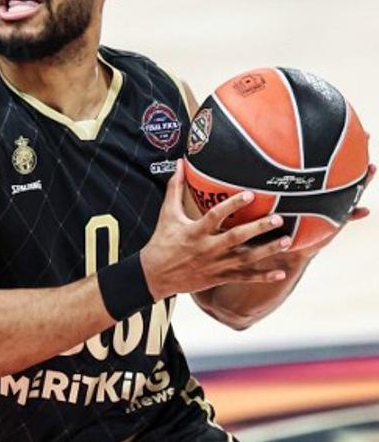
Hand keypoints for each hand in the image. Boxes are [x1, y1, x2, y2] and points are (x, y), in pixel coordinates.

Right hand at [141, 159, 292, 299]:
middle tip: (278, 218)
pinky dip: (262, 276)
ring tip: (287, 241)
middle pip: (236, 238)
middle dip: (258, 228)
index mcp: (194, 232)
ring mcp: (215, 265)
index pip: (215, 216)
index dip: (232, 205)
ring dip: (267, 251)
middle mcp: (207, 249)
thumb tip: (179, 163)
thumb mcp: (167, 214)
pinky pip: (243, 278)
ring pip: (245, 258)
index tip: (251, 194)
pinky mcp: (219, 277)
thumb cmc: (161, 241)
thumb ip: (175, 188)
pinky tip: (281, 272)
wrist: (154, 275)